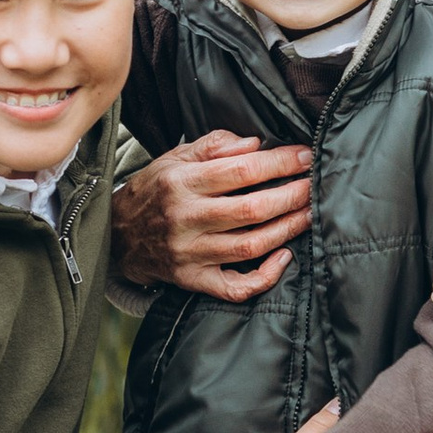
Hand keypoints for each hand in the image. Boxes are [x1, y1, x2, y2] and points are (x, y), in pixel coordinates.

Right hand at [113, 129, 314, 298]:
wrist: (118, 236)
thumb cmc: (154, 191)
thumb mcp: (174, 157)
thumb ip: (214, 145)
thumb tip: (255, 144)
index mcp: (181, 182)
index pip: (241, 170)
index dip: (280, 163)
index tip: (304, 156)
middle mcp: (185, 218)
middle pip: (252, 209)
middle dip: (292, 195)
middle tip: (314, 185)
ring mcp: (190, 253)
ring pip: (251, 245)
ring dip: (288, 229)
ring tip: (309, 213)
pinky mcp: (193, 280)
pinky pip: (236, 287)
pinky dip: (266, 276)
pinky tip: (285, 256)